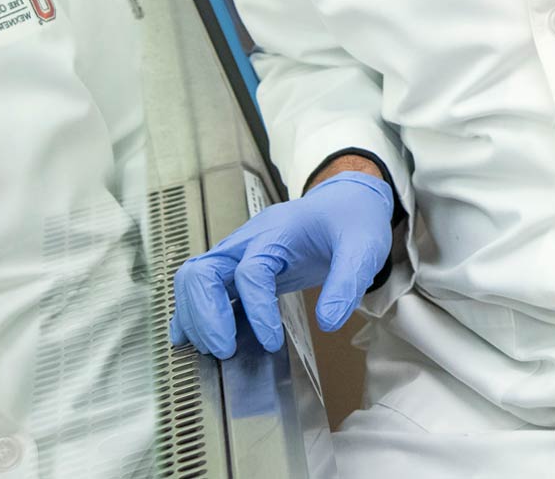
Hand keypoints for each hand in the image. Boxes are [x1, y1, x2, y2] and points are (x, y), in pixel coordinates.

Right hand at [168, 171, 394, 357]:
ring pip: (194, 279)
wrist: (345, 203)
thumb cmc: (352, 222)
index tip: (272, 343)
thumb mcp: (364, 249)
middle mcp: (248, 240)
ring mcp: (237, 252)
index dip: (256, 311)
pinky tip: (191, 338)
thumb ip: (348, 283)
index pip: (250, 271)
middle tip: (226, 351)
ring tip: (215, 351)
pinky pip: (201, 286)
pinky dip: (191, 311)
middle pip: (202, 272)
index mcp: (278, 232)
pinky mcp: (236, 266)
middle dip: (208, 316)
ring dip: (196, 316)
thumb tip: (327, 323)